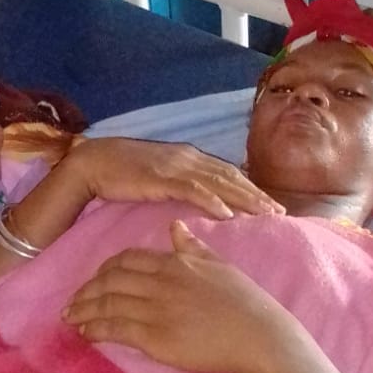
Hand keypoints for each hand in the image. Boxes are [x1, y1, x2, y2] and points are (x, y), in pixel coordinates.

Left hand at [62, 220, 305, 372]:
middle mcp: (161, 282)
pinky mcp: (154, 337)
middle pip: (111, 280)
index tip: (96, 279)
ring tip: (71, 317)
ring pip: (108, 304)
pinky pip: (115, 329)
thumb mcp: (220, 265)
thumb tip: (175, 225)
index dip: (106, 269)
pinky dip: (95, 329)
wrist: (259, 337)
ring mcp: (156, 309)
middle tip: (72, 301)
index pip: (128, 259)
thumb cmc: (246, 304)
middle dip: (87, 290)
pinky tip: (85, 334)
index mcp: (175, 263)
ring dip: (84, 310)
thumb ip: (193, 247)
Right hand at [64, 138, 284, 220]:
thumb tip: (202, 204)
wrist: (93, 163)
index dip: (252, 189)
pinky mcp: (160, 177)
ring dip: (243, 198)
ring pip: (218, 182)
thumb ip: (182, 187)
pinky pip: (191, 189)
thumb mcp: (160, 179)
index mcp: (189, 158)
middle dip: (256, 195)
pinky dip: (211, 200)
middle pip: (230, 177)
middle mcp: (188, 158)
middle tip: (279, 212)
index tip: (272, 205)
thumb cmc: (124, 175)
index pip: (228, 173)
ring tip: (264, 213)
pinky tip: (226, 213)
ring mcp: (175, 166)